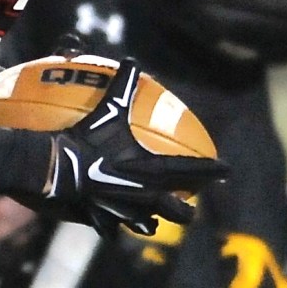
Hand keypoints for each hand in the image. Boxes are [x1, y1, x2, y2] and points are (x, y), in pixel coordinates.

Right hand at [40, 57, 224, 234]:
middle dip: (187, 209)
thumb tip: (132, 59)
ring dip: (151, 222)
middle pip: (175, 209)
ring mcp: (122, 210)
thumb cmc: (87, 138)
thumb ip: (123, 86)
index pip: (189, 170)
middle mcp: (143, 194)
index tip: (227, 171)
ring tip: (154, 220)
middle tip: (192, 204)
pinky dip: (112, 226)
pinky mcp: (101, 218)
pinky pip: (110, 228)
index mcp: (150, 169)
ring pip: (145, 224)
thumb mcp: (108, 109)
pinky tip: (111, 227)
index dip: (210, 170)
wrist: (59, 167)